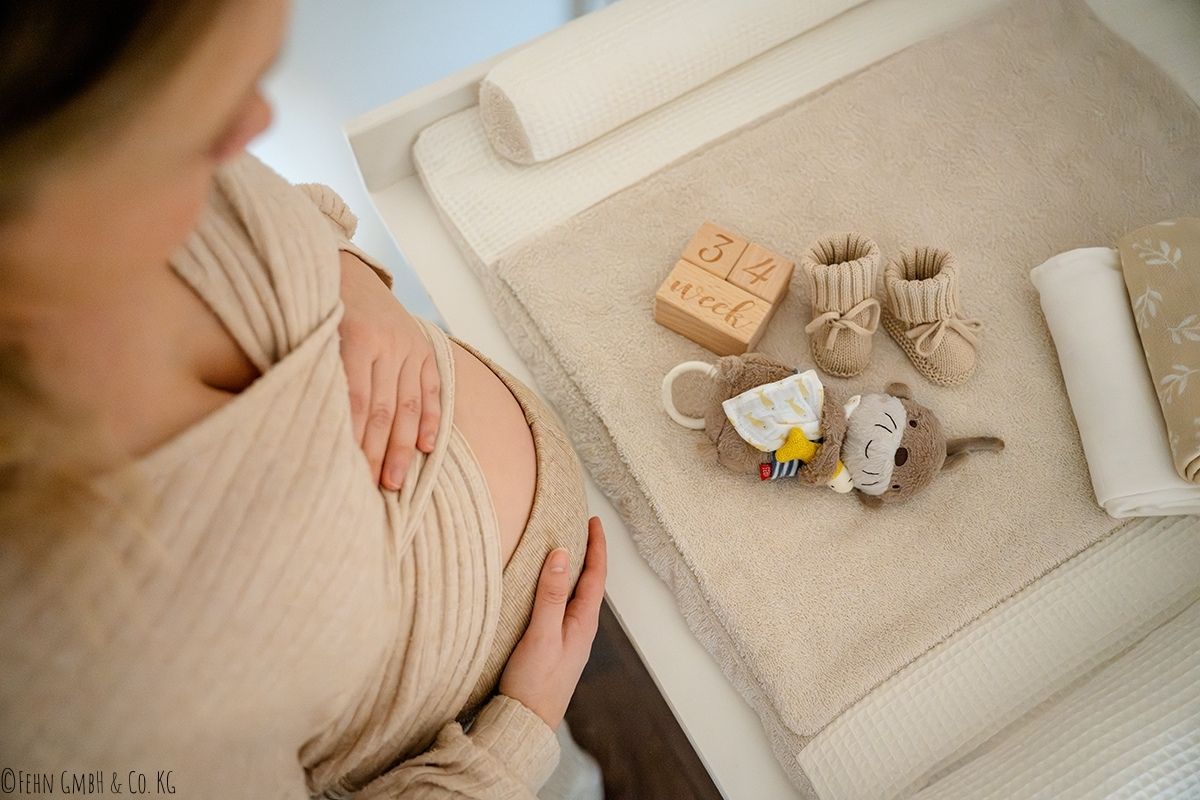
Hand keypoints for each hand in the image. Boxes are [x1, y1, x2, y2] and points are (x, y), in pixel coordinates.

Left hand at [337, 251, 440, 489]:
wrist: (347, 271)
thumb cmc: (318, 309)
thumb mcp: (310, 333)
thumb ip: (318, 373)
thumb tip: (316, 430)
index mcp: (357, 339)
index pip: (358, 402)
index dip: (356, 440)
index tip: (348, 473)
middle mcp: (389, 343)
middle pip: (385, 410)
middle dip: (381, 454)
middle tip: (377, 490)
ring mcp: (410, 347)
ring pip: (409, 406)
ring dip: (405, 447)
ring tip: (398, 481)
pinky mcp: (424, 349)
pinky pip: (431, 390)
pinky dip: (432, 420)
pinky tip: (427, 448)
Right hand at [499, 517, 606, 729]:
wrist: (524, 724)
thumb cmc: (534, 683)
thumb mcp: (540, 635)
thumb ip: (550, 595)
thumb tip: (560, 554)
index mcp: (583, 623)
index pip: (596, 575)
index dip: (597, 546)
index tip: (594, 521)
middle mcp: (580, 629)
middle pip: (589, 583)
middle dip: (588, 554)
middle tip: (580, 528)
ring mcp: (567, 639)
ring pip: (575, 596)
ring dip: (573, 572)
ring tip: (564, 550)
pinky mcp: (552, 648)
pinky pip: (561, 609)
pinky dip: (557, 590)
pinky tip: (544, 590)